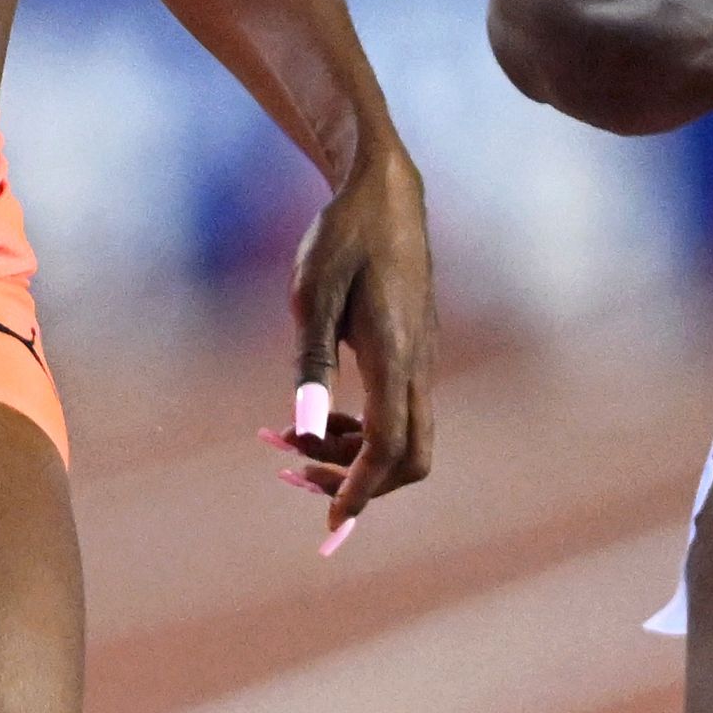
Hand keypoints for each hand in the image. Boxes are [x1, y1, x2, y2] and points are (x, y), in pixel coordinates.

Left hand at [261, 146, 433, 548]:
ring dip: (353, 454)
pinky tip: (320, 416)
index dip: (361, 490)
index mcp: (396, 354)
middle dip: (359, 481)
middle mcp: (418, 365)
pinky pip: (398, 411)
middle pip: (410, 458)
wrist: (386, 190)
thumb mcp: (313, 293)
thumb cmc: (343, 235)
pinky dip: (362, 429)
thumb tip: (303, 429)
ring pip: (405, 437)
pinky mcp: (415, 351)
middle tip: (294, 474)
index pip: (389, 446)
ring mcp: (422, 359)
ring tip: (289, 442)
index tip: (331, 521)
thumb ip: (311, 364)